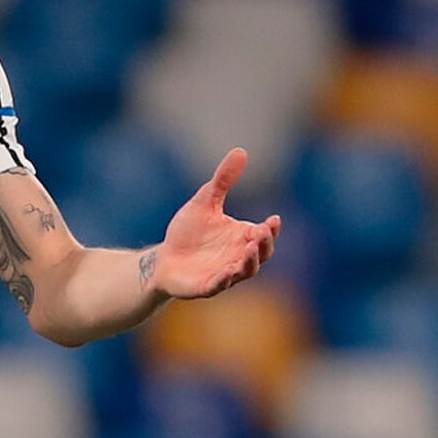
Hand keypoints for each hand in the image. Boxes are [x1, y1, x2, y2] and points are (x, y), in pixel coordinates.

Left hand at [151, 148, 280, 300]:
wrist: (164, 258)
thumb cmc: (188, 231)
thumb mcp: (205, 201)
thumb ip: (223, 180)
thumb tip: (240, 151)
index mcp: (242, 237)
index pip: (264, 234)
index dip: (271, 229)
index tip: (273, 219)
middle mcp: (237, 257)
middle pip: (261, 254)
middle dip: (264, 244)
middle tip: (261, 232)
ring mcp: (223, 274)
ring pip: (244, 272)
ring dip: (249, 262)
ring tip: (248, 249)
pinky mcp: (205, 287)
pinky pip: (218, 286)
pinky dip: (223, 280)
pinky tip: (226, 272)